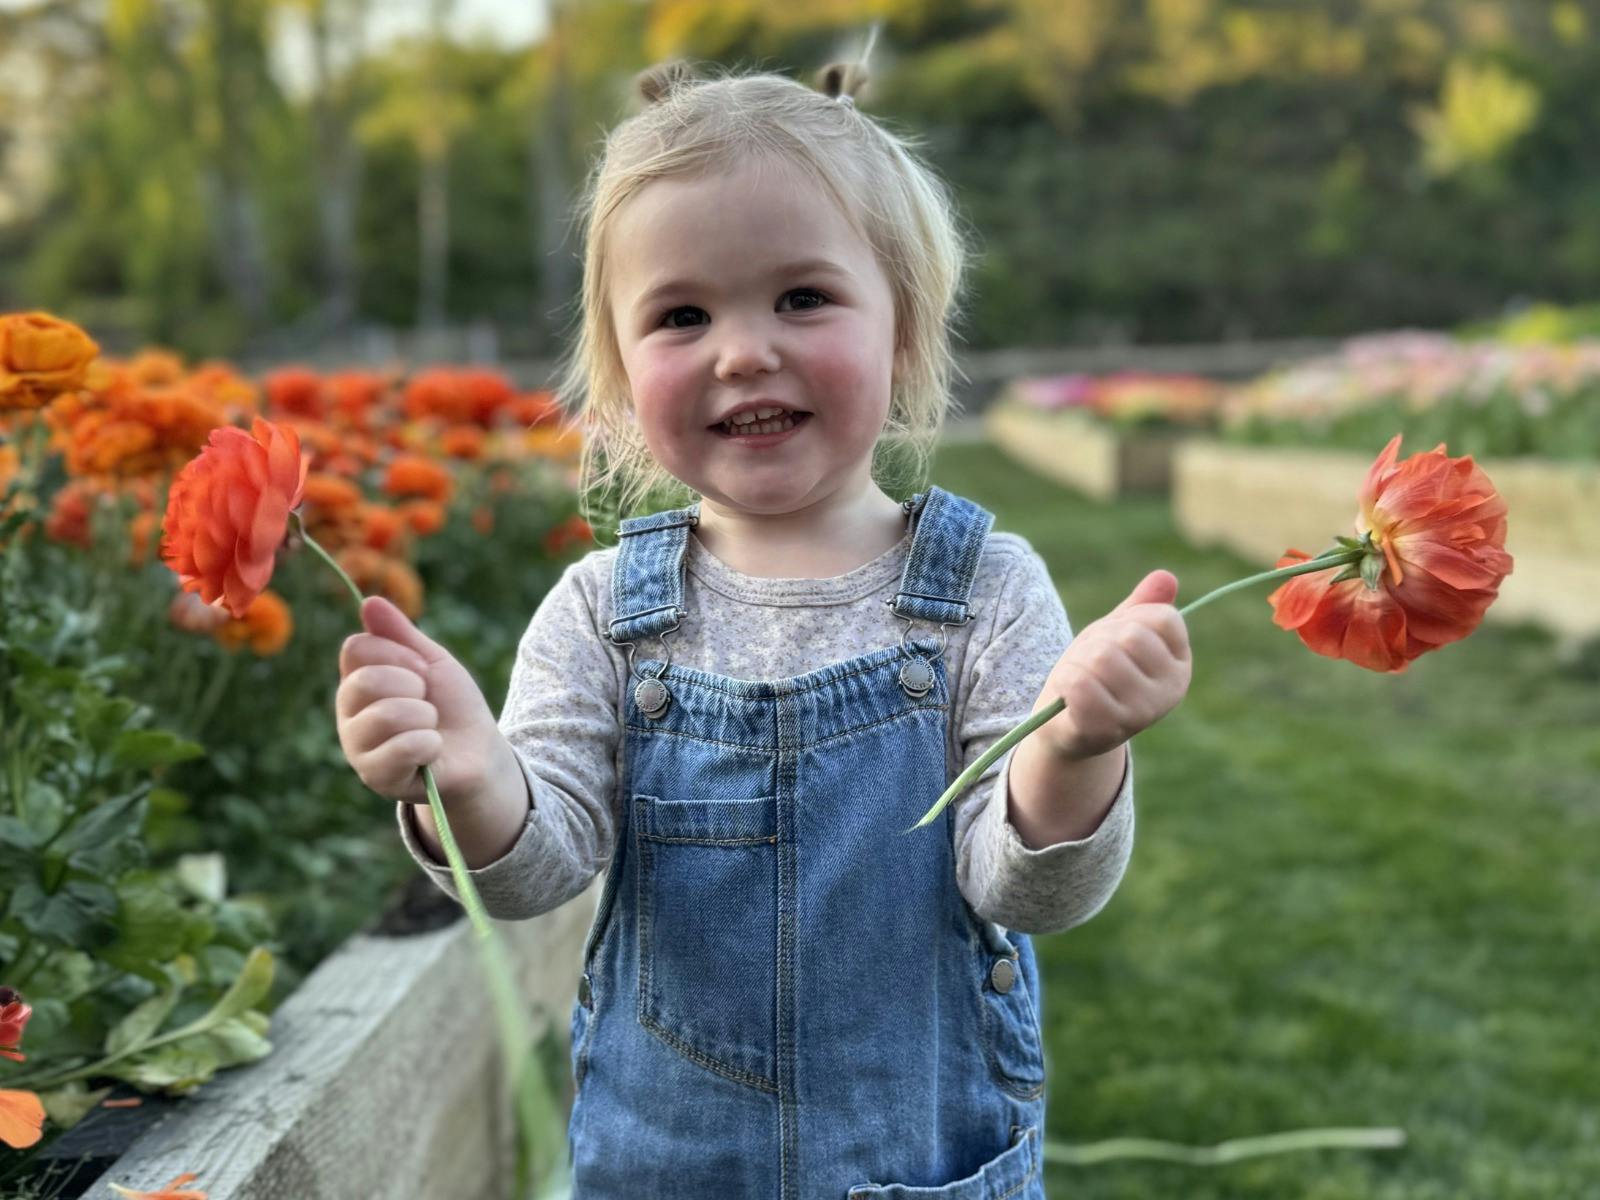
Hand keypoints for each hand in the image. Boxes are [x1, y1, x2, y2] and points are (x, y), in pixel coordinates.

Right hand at [335, 596, 504, 805]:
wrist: (479, 751)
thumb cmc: (452, 705)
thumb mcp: (432, 661)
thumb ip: (401, 634)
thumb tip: (368, 600)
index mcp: (357, 680)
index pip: (356, 648)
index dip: (399, 654)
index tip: (422, 670)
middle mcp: (348, 712)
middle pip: (366, 681)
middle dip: (413, 687)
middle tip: (427, 702)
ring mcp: (357, 746)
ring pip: (385, 715)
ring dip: (425, 717)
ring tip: (430, 727)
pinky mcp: (375, 776)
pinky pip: (403, 748)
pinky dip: (430, 744)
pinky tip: (431, 751)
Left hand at [1036, 569, 1191, 761]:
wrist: (1067, 722)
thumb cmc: (1096, 671)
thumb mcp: (1118, 632)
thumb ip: (1141, 606)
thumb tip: (1165, 577)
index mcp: (1179, 664)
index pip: (1163, 617)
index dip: (1128, 620)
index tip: (1117, 640)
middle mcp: (1170, 691)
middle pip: (1129, 636)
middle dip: (1098, 641)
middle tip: (1091, 662)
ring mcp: (1141, 713)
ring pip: (1102, 658)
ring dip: (1078, 661)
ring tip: (1080, 678)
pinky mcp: (1108, 730)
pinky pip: (1079, 685)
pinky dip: (1065, 681)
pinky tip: (1068, 695)